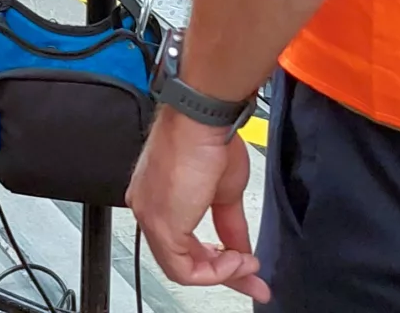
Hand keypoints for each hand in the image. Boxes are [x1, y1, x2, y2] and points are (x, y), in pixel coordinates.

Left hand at [129, 109, 266, 298]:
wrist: (202, 120)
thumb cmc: (207, 138)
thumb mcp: (225, 193)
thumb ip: (229, 226)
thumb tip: (241, 250)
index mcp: (158, 199)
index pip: (183, 245)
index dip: (217, 263)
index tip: (245, 268)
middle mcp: (147, 209)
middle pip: (182, 260)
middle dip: (224, 274)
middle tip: (253, 279)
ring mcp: (150, 217)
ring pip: (182, 269)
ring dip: (222, 273)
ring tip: (248, 265)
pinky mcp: (161, 224)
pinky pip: (184, 269)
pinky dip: (215, 272)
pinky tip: (238, 260)